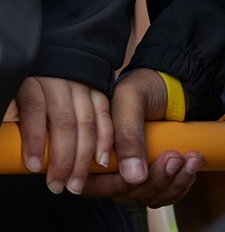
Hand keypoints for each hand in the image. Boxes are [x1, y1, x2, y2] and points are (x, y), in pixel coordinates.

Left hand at [15, 76, 112, 194]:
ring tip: (74, 184)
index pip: (33, 107)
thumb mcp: (9, 93)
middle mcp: (56, 78)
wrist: (48, 58)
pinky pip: (104, 115)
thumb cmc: (24, 86)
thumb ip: (6, 112)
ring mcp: (78, 82)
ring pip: (85, 122)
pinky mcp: (95, 89)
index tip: (33, 166)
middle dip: (63, 158)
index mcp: (30, 78)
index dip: (34, 138)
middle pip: (63, 120)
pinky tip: (101, 162)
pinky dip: (104, 140)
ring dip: (83, 158)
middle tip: (56, 185)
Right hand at [82, 68, 202, 205]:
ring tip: (186, 157)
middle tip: (173, 155)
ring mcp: (128, 167)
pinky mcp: (150, 172)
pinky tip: (189, 164)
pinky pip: (163, 193)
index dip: (113, 184)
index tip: (140, 173)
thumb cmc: (143, 86)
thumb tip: (132, 177)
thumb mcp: (131, 100)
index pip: (92, 181)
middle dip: (153, 180)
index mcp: (90, 140)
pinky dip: (180, 184)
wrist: (170, 85)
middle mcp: (105, 157)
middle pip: (122, 192)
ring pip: (145, 196)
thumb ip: (127, 134)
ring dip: (171, 182)